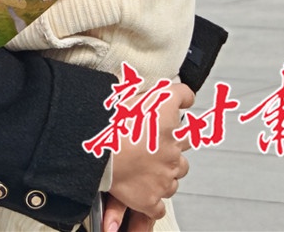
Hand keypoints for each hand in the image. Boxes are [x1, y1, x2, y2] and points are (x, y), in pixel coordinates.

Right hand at [104, 83, 193, 231]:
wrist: (97, 154)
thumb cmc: (103, 122)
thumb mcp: (117, 92)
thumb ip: (127, 84)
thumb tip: (126, 78)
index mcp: (165, 111)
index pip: (184, 96)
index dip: (180, 98)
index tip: (179, 100)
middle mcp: (173, 142)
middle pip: (185, 139)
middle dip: (173, 139)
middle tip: (154, 139)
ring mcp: (166, 173)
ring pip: (176, 173)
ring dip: (165, 170)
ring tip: (145, 167)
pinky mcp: (153, 197)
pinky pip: (159, 206)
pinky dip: (153, 202)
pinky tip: (142, 195)